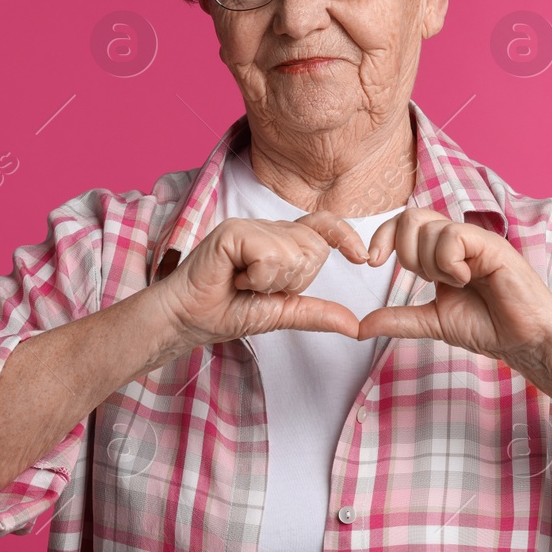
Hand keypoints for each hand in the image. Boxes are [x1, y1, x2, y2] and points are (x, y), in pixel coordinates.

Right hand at [152, 211, 369, 349]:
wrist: (188, 319)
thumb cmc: (225, 312)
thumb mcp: (281, 313)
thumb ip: (316, 313)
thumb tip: (356, 326)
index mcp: (281, 241)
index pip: (324, 226)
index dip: (345, 236)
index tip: (363, 258)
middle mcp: (269, 228)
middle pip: (315, 248)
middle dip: (295, 280)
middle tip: (261, 288)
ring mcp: (250, 226)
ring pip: (294, 252)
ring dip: (272, 281)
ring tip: (244, 283)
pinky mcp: (233, 231)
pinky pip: (270, 254)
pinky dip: (257, 277)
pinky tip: (235, 278)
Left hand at [356, 206, 551, 373]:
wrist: (524, 341)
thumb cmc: (489, 328)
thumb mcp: (432, 322)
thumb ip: (398, 319)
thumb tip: (360, 327)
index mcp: (442, 252)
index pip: (403, 225)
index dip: (382, 237)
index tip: (371, 261)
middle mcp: (457, 240)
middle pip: (410, 217)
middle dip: (406, 253)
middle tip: (427, 280)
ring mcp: (475, 239)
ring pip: (429, 228)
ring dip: (432, 264)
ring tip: (456, 283)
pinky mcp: (491, 244)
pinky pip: (452, 237)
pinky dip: (449, 262)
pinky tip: (466, 278)